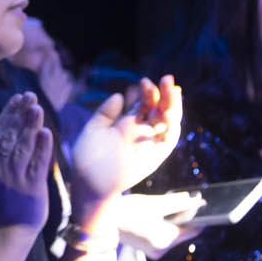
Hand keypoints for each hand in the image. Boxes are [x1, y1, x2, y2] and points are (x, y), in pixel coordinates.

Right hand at [0, 92, 54, 233]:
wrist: (11, 228)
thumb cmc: (4, 197)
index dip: (8, 113)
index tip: (18, 97)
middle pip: (9, 135)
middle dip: (20, 114)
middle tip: (30, 96)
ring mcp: (13, 178)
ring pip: (22, 146)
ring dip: (30, 125)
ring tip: (37, 108)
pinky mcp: (30, 188)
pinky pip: (37, 163)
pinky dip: (42, 147)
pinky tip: (46, 133)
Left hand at [69, 75, 182, 202]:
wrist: (89, 181)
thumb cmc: (88, 157)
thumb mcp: (94, 129)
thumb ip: (106, 113)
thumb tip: (119, 96)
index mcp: (129, 123)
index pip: (146, 103)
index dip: (149, 92)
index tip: (145, 81)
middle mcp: (143, 131)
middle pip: (161, 109)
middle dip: (166, 94)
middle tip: (168, 78)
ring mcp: (150, 143)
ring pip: (169, 122)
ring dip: (173, 106)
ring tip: (172, 89)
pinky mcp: (155, 157)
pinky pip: (169, 141)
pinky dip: (172, 127)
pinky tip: (169, 113)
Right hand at [105, 191, 206, 259]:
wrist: (101, 221)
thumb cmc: (128, 210)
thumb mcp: (155, 203)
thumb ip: (178, 202)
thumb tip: (195, 199)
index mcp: (165, 239)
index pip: (193, 230)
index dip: (199, 217)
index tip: (204, 205)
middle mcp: (162, 250)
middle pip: (182, 232)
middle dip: (183, 218)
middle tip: (183, 201)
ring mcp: (155, 252)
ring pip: (173, 235)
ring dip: (173, 223)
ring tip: (164, 209)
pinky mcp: (148, 251)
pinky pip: (164, 238)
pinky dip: (163, 228)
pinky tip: (156, 217)